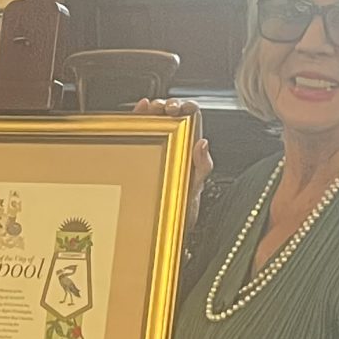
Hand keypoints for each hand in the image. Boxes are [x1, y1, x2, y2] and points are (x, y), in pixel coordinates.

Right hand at [134, 98, 212, 227]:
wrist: (161, 234)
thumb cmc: (180, 214)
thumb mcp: (194, 190)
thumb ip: (202, 167)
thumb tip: (202, 143)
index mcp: (191, 149)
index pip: (192, 116)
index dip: (186, 106)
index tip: (179, 109)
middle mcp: (174, 146)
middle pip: (171, 113)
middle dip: (166, 104)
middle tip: (163, 110)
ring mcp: (156, 149)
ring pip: (153, 119)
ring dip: (151, 109)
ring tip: (148, 109)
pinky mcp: (139, 155)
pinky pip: (136, 131)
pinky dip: (136, 117)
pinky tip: (137, 111)